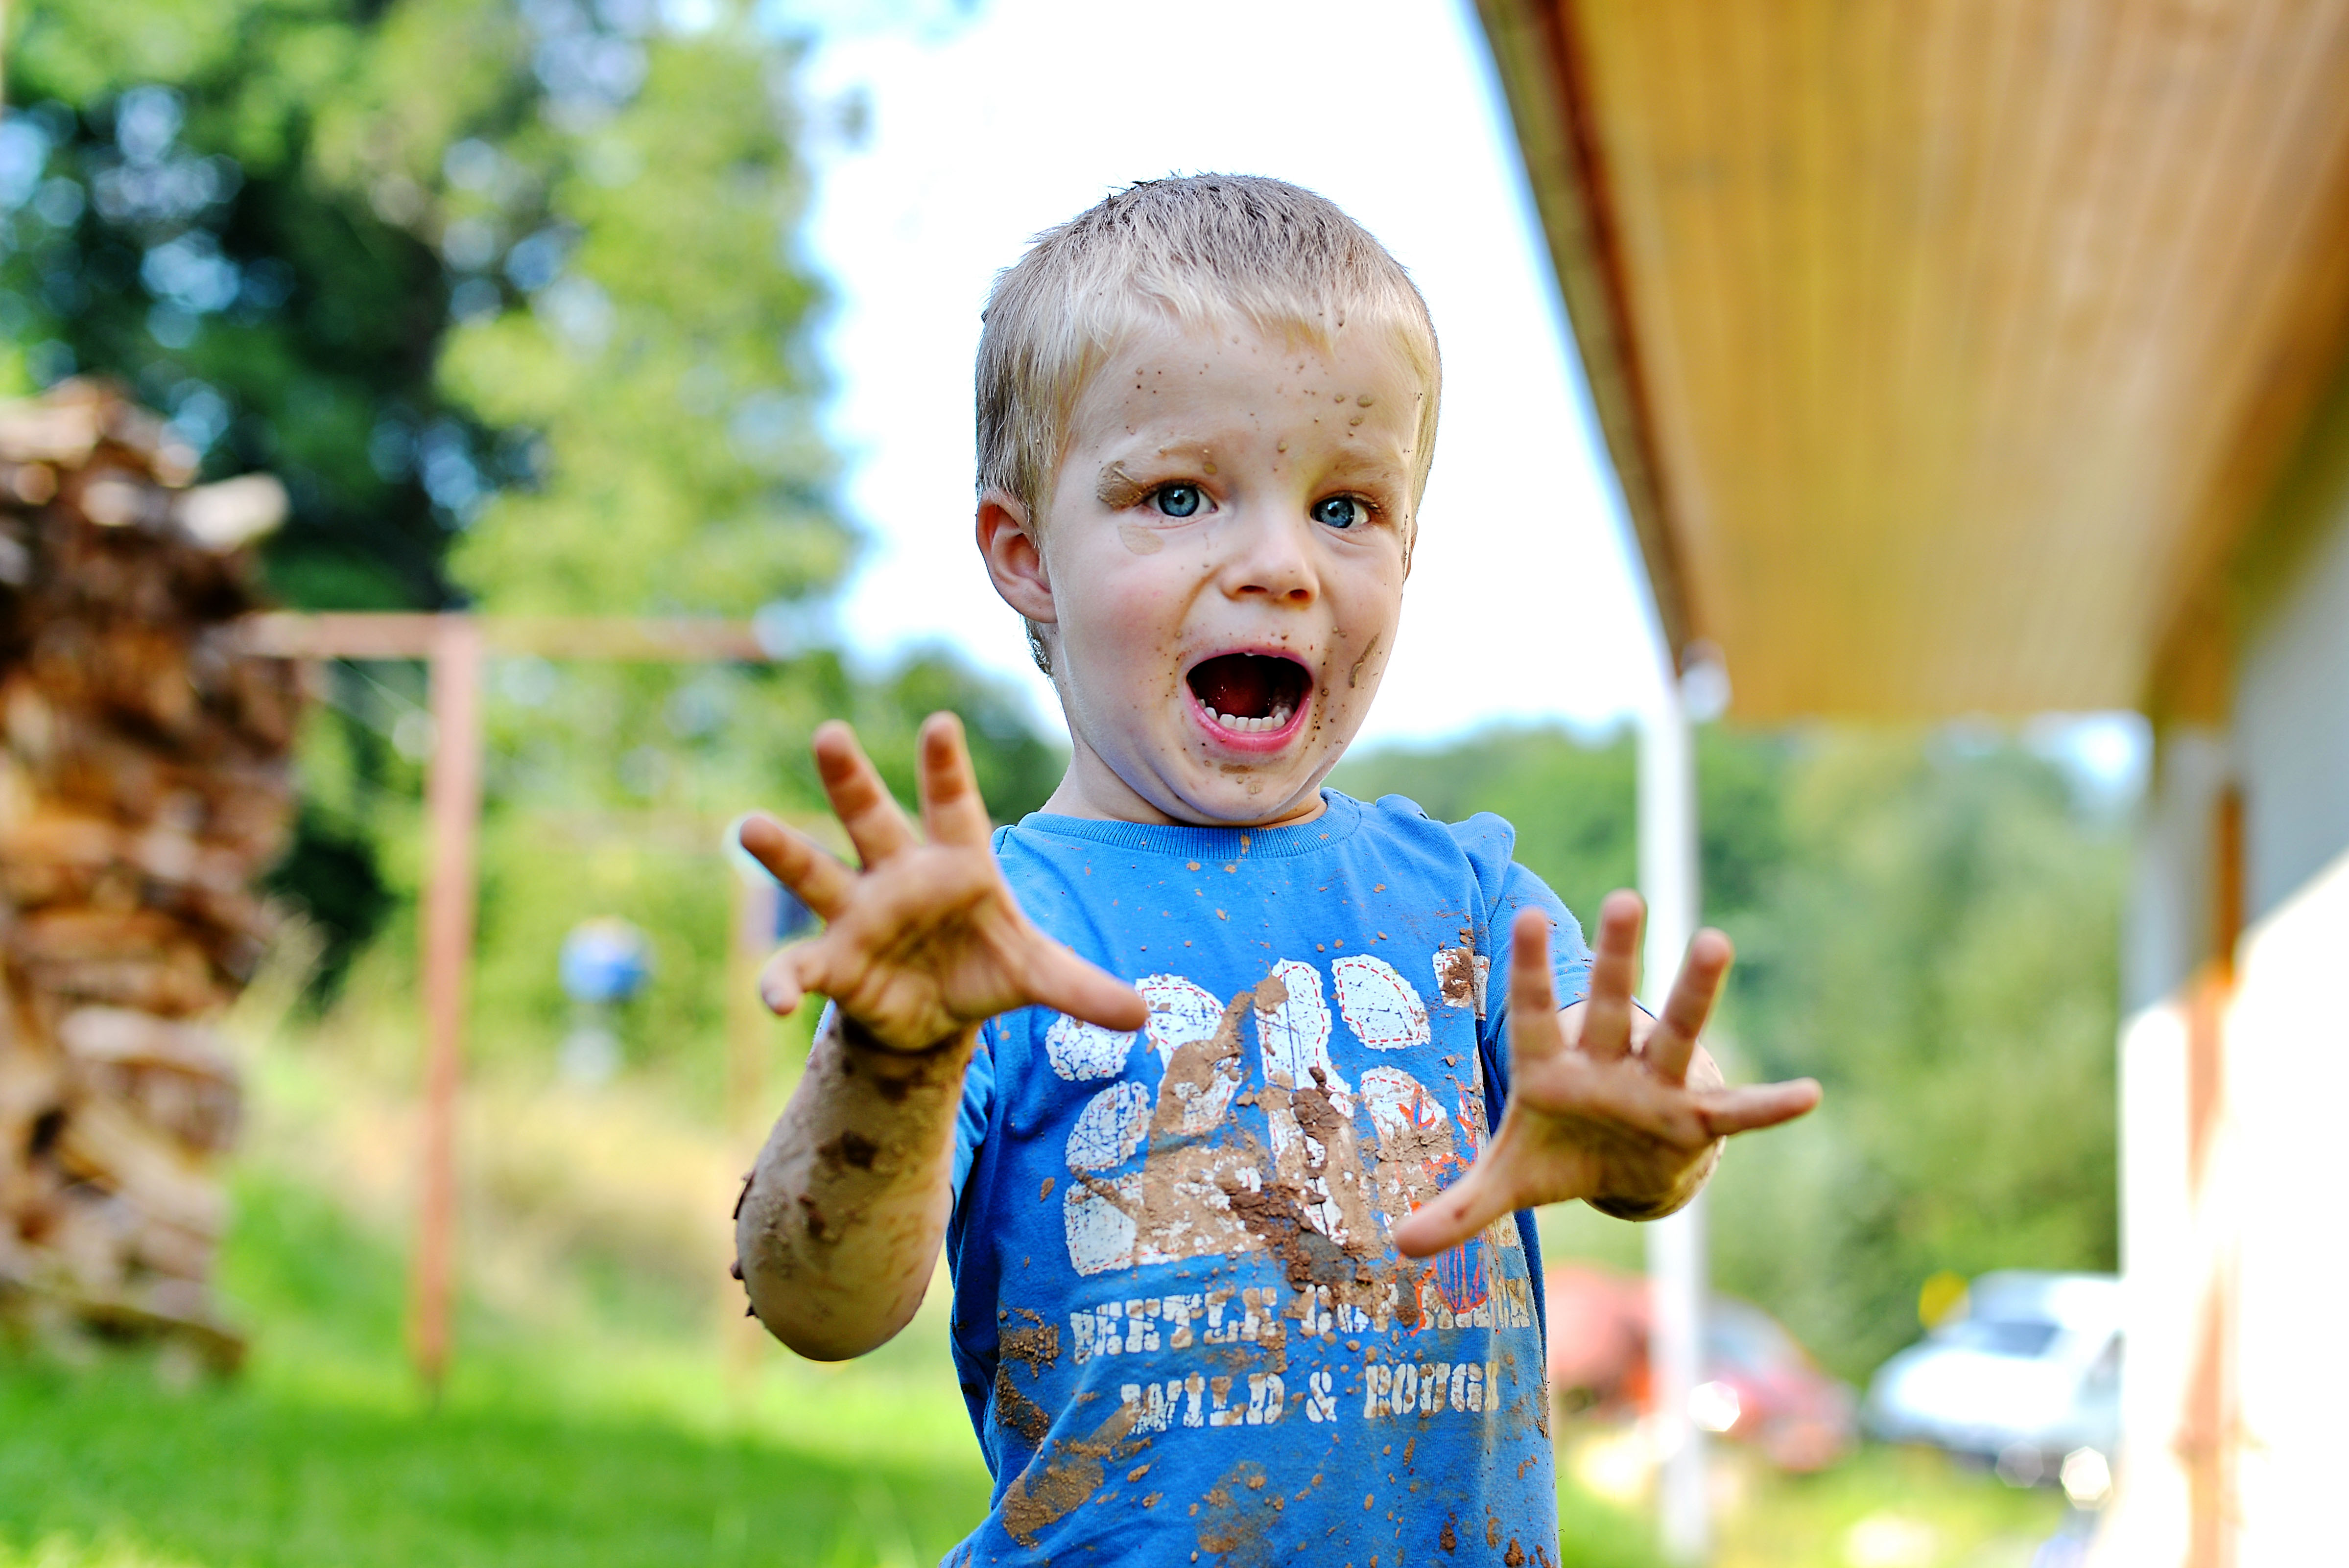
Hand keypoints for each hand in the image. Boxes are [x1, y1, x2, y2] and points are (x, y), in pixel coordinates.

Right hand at [738, 713, 1147, 1051]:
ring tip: (750, 825)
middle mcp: (897, 875)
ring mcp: (858, 915)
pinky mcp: (834, 964)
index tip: (940, 722)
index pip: (952, 806)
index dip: (946, 767)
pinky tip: (772, 999)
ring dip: (785, 851)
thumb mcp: (1034, 974)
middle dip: (850, 779)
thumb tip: (1141, 1014)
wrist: (934, 1011)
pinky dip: (782, 981)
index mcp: (954, 861)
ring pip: (817, 873)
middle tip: (829, 733)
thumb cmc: (983, 965)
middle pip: (871, 818)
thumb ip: (1080, 988)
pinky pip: (800, 967)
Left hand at [1391, 890, 1819, 1256]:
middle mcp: (1604, 1066)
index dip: (1532, 969)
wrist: (1618, 1176)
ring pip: (1674, 1034)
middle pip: (1610, 1006)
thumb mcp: (1507, 1184)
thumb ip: (1459, 1208)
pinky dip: (1769, 1107)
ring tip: (1715, 939)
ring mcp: (1653, 1089)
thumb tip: (1397, 1247)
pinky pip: (1735, 1113)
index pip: (1534, 1012)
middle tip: (1625, 897)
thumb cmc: (1559, 1156)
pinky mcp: (1693, 1121)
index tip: (1530, 916)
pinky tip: (1809, 1094)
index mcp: (1550, 1071)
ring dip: (1694, 993)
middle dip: (1618, 958)